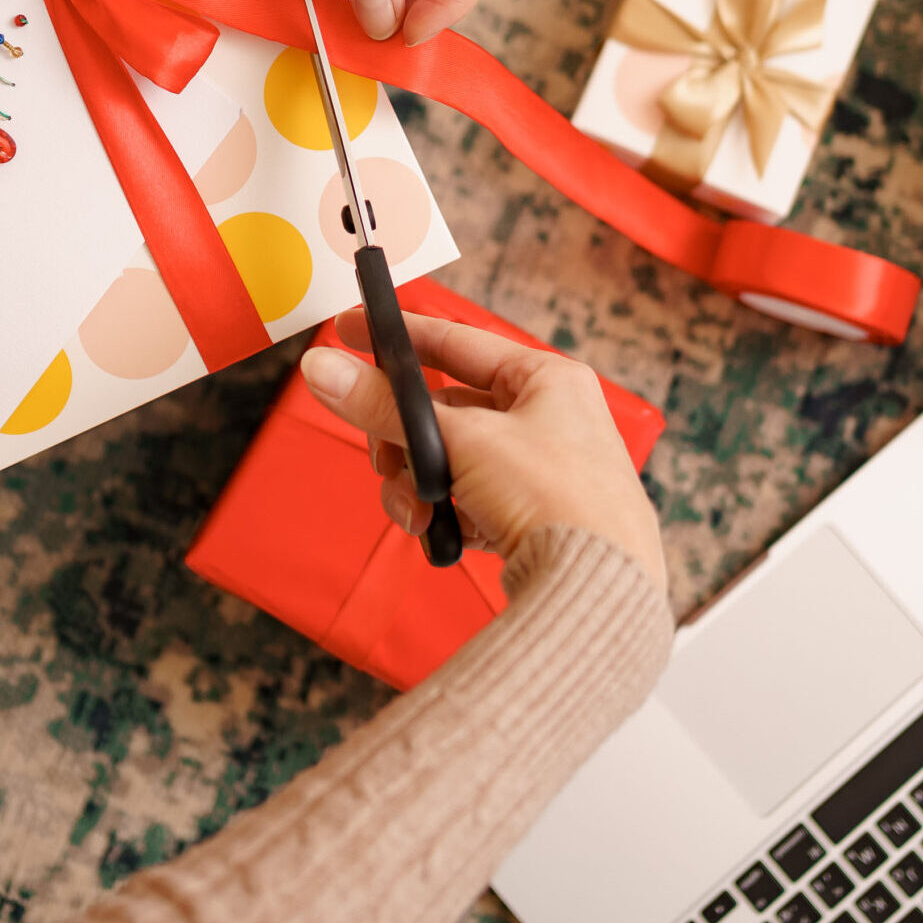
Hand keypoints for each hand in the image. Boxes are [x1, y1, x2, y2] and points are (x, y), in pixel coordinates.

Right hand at [299, 311, 665, 593]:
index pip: (458, 342)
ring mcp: (542, 472)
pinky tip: (442, 532)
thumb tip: (324, 370)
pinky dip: (445, 515)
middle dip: (404, 441)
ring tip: (417, 509)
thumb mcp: (461, 440)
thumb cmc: (557, 499)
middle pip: (445, 411)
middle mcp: (550, 419)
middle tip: (383, 456)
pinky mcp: (531, 519)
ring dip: (419, 486)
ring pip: (450, 461)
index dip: (399, 338)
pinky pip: (467, 502)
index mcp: (548, 380)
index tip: (350, 331)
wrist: (598, 591)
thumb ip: (385, 406)